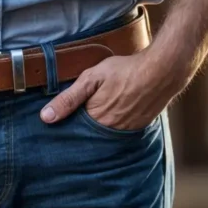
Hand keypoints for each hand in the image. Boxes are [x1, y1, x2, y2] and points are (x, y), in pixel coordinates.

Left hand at [39, 47, 186, 129]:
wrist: (162, 71)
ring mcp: (126, 130)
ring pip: (107, 135)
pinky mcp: (139, 127)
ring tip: (100, 116)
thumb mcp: (92, 78)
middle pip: (91, 136)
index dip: (68, 126)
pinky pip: (122, 132)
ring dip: (101, 129)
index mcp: (95, 119)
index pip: (75, 131)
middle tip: (82, 120)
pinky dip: (117, 126)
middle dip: (84, 131)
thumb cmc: (125, 71)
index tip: (61, 125)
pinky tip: (117, 114)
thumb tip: (46, 117)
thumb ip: (68, 98)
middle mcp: (110, 131)